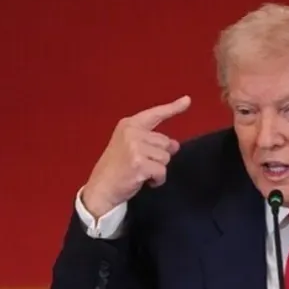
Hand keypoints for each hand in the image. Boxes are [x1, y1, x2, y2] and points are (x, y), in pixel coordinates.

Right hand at [82, 95, 191, 217]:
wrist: (101, 188)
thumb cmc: (116, 169)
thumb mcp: (131, 148)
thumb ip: (152, 142)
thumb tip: (175, 145)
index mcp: (129, 125)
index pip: (155, 114)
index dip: (173, 108)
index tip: (187, 100)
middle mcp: (132, 132)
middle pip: (165, 142)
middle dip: (159, 156)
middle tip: (141, 164)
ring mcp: (135, 147)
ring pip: (165, 158)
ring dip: (158, 169)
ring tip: (141, 172)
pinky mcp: (139, 163)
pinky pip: (162, 171)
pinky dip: (157, 180)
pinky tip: (144, 181)